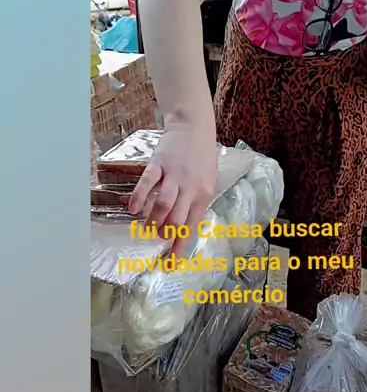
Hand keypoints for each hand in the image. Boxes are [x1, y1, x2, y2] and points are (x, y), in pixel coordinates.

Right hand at [129, 121, 217, 257]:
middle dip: (165, 234)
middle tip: (156, 239)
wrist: (194, 127)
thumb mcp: (208, 180)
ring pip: (164, 204)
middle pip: (177, 219)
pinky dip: (140, 197)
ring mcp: (174, 175)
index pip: (191, 227)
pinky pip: (148, 182)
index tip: (171, 264)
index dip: (179, 247)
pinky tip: (134, 209)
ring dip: (153, 220)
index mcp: (203, 195)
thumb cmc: (201, 156)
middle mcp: (190, 188)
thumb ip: (198, 200)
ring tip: (146, 227)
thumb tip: (186, 224)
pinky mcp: (159, 164)